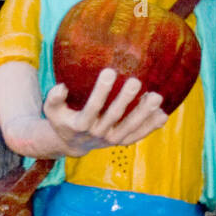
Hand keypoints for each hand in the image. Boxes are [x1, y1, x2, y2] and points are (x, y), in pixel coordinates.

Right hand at [43, 67, 168, 156]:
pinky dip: (151, 127)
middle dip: (125, 99)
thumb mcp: (52, 110)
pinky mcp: (122, 142)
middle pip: (114, 116)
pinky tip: (163, 115)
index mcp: (81, 125)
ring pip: (130, 127)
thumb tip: (62, 87)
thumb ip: (53, 98)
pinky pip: (138, 135)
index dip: (101, 91)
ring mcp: (112, 140)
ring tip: (156, 97)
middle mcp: (98, 134)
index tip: (109, 71)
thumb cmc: (63, 119)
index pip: (92, 107)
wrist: (73, 143)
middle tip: (136, 81)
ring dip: (144, 113)